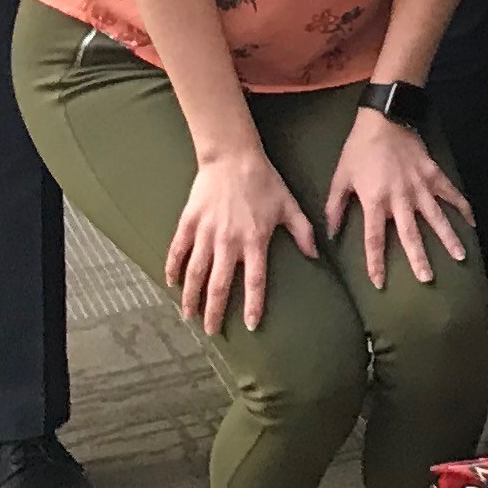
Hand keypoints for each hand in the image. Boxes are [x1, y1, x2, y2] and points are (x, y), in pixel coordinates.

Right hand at [168, 142, 317, 332]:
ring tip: (189, 316)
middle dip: (214, 312)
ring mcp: (206, 233)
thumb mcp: (289, 206)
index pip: (254, 281)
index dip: (252, 305)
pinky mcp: (189, 222)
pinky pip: (177, 250)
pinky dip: (172, 268)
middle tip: (212, 331)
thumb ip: (303, 232)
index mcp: (255, 240)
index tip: (249, 325)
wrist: (233, 156)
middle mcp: (228, 241)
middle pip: (219, 285)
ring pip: (195, 273)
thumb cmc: (265, 181)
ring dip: (191, 297)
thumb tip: (316, 255)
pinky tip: (170, 284)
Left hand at [324, 108, 473, 289]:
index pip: (374, 239)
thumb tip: (329, 235)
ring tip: (460, 257)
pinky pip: (451, 193)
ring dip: (448, 238)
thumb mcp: (340, 178)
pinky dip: (462, 207)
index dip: (376, 262)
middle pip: (410, 234)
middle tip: (427, 279)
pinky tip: (472, 221)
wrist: (383, 119)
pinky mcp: (433, 174)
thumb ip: (335, 208)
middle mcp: (400, 198)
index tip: (379, 283)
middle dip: (419, 258)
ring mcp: (420, 186)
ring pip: (436, 217)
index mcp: (374, 201)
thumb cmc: (358, 150)